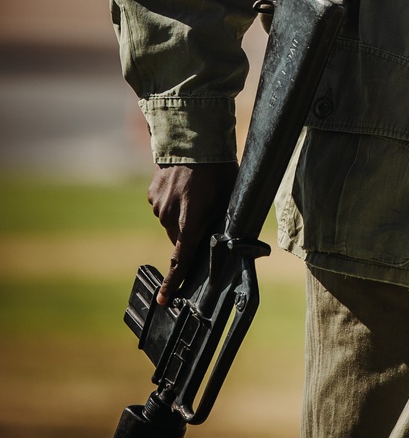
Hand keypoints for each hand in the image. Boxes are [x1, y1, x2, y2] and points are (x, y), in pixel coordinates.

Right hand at [147, 162, 237, 305]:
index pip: (181, 259)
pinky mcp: (152, 194)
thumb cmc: (218, 168)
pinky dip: (173, 203)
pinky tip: (185, 186)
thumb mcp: (229, 197)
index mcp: (190, 220)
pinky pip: (163, 207)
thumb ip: (223, 222)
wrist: (192, 137)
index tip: (163, 299)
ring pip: (171, 223)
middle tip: (206, 212)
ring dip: (182, 216)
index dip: (173, 281)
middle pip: (180, 239)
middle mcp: (169, 217)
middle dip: (191, 234)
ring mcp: (158, 205)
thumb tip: (229, 242)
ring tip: (196, 193)